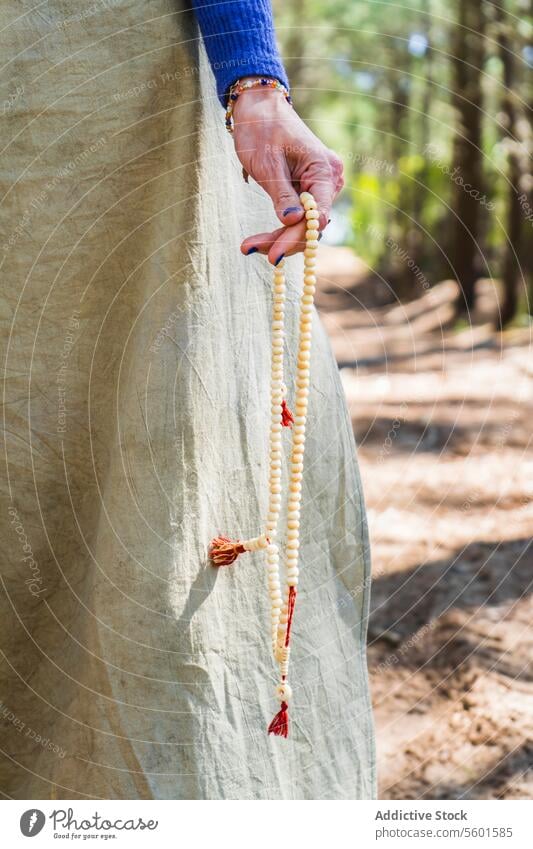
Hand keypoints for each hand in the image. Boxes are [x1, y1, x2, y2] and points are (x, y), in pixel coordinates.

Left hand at [231, 78, 343, 265]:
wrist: (259, 107)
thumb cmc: (262, 128)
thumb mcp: (267, 163)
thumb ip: (281, 194)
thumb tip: (293, 222)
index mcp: (324, 170)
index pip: (316, 217)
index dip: (295, 238)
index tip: (272, 255)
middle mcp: (328, 181)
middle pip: (309, 224)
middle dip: (281, 240)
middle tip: (248, 248)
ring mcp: (319, 187)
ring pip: (302, 224)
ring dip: (277, 237)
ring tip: (247, 246)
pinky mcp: (307, 190)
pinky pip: (297, 216)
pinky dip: (279, 228)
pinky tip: (256, 240)